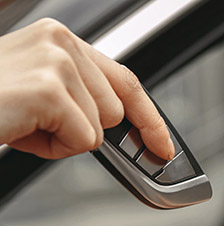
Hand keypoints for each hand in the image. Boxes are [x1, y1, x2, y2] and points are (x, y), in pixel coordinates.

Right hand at [0, 18, 173, 159]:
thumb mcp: (39, 94)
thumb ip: (81, 99)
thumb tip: (128, 132)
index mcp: (58, 38)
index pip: (125, 79)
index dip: (150, 117)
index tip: (163, 146)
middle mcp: (60, 41)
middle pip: (115, 111)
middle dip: (83, 131)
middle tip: (36, 124)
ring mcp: (56, 62)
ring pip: (100, 128)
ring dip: (64, 140)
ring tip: (23, 124)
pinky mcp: (49, 89)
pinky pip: (83, 141)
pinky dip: (53, 149)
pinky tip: (20, 131)